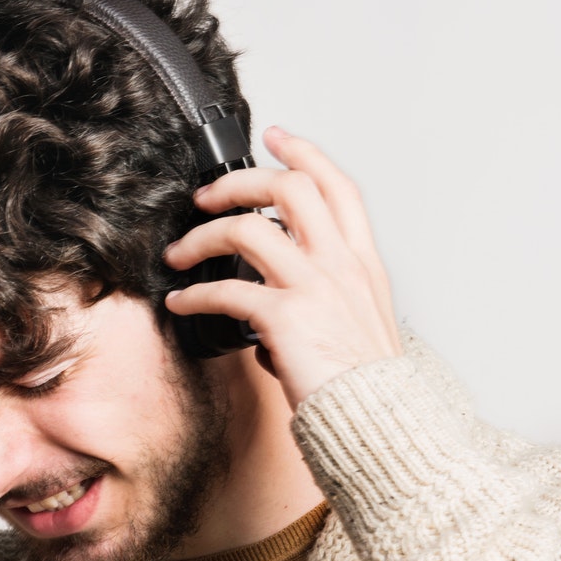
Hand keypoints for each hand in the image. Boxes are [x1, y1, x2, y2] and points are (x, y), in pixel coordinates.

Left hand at [162, 126, 400, 408]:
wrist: (382, 424)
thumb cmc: (369, 388)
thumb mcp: (363, 329)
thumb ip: (327, 303)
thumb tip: (274, 314)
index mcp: (363, 265)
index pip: (338, 187)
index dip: (304, 154)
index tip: (276, 136)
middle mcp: (342, 266)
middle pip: (289, 188)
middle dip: (237, 183)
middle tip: (205, 196)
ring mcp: (315, 288)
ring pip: (248, 229)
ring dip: (202, 236)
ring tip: (178, 254)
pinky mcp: (286, 319)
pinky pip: (226, 292)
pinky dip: (193, 294)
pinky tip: (180, 302)